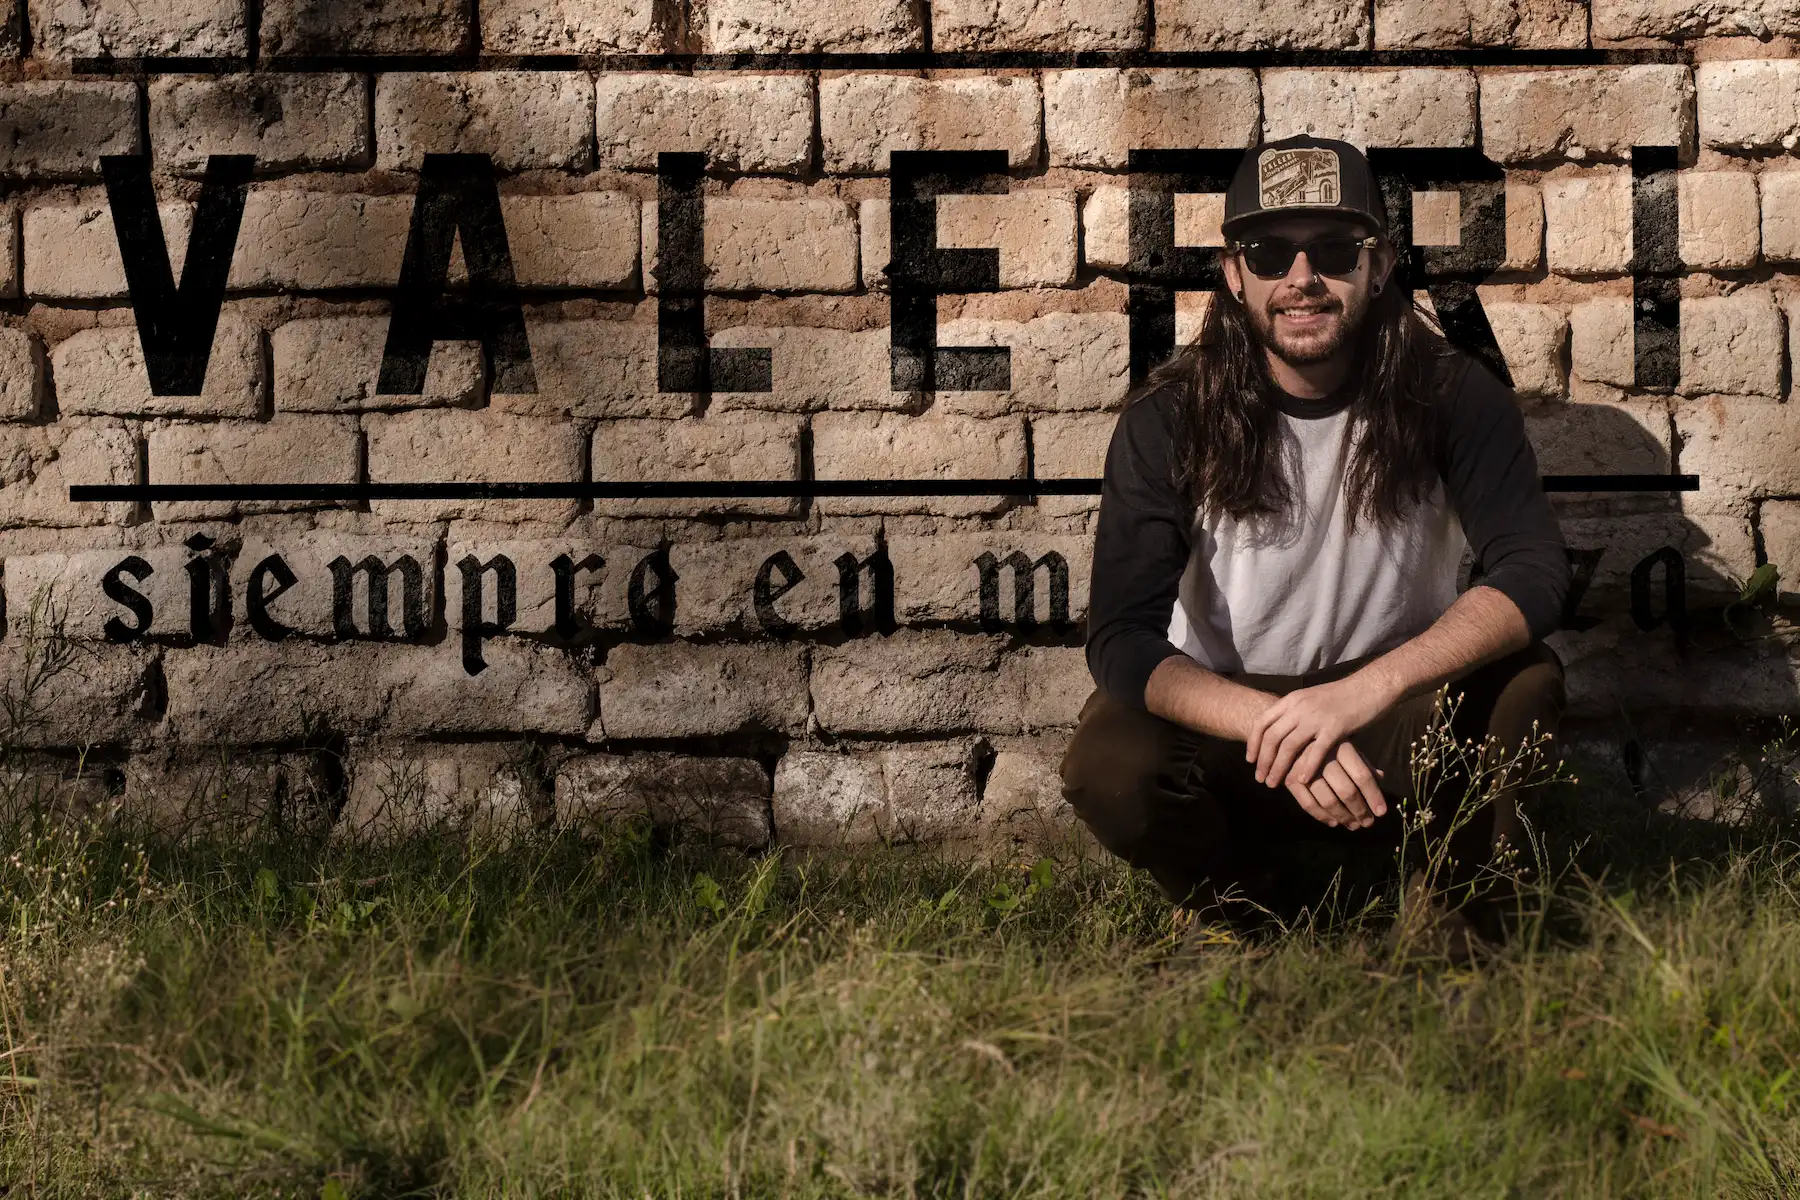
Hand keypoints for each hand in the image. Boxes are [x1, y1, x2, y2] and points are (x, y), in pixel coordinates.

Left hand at [1247, 672, 1396, 804]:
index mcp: (1292, 699)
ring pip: (1289, 746)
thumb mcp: (1311, 699)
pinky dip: (1306, 767)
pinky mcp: (1336, 727)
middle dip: (1263, 761)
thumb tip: (1281, 732)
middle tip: (1260, 779)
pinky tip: (1301, 781)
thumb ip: (1295, 713)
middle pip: (1272, 737)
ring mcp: (1317, 717)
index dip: (1253, 743)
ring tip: (1274, 784)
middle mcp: (1300, 707)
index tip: (1251, 761)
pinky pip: (1316, 751)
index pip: (1263, 722)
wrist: (1370, 686)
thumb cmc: (1342, 696)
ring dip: (1279, 768)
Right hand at [1282, 739, 1387, 828]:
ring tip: (1354, 825)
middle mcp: (1322, 757)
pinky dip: (1322, 817)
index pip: (1362, 776)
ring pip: (1328, 801)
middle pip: (1346, 791)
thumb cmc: (1325, 745)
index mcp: (1340, 747)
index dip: (1374, 796)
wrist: (1290, 738)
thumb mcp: (1346, 748)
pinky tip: (1333, 822)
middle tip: (1368, 823)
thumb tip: (1381, 779)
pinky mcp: (1290, 780)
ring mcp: (1304, 769)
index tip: (1382, 812)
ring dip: (1343, 817)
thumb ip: (1362, 763)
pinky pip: (1308, 804)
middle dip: (1360, 811)